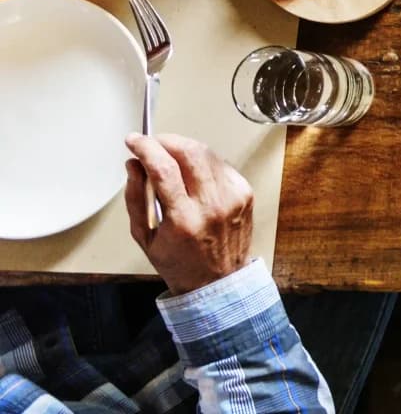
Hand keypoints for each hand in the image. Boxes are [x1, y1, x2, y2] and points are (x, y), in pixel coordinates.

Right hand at [123, 134, 253, 294]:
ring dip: (184, 147)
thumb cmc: (180, 263)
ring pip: (207, 153)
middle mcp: (212, 205)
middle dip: (166, 140)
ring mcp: (232, 197)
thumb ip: (135, 198)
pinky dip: (202, 161)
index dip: (146, 147)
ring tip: (168, 156)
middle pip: (190, 152)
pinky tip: (191, 171)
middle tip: (152, 143)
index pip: (164, 169)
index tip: (135, 140)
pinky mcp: (244, 193)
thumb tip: (134, 165)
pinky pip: (220, 164)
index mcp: (184, 219)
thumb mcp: (144, 237)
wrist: (219, 280)